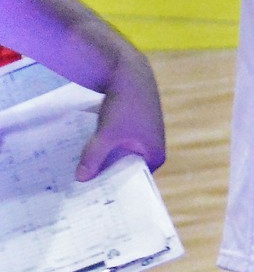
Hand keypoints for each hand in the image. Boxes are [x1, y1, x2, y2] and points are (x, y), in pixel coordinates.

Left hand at [76, 48, 164, 180]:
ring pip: (122, 156)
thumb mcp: (106, 134)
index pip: (135, 180)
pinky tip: (90, 151)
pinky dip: (108, 148)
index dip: (117, 189)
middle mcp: (153, 147)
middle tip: (87, 190)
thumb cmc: (126, 105)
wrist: (129, 72)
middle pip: (128, 169)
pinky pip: (121, 144)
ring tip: (86, 172)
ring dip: (106, 161)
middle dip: (109, 176)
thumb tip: (81, 179)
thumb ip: (94, 157)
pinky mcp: (136, 126)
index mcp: (155, 154)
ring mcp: (145, 136)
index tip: (98, 199)